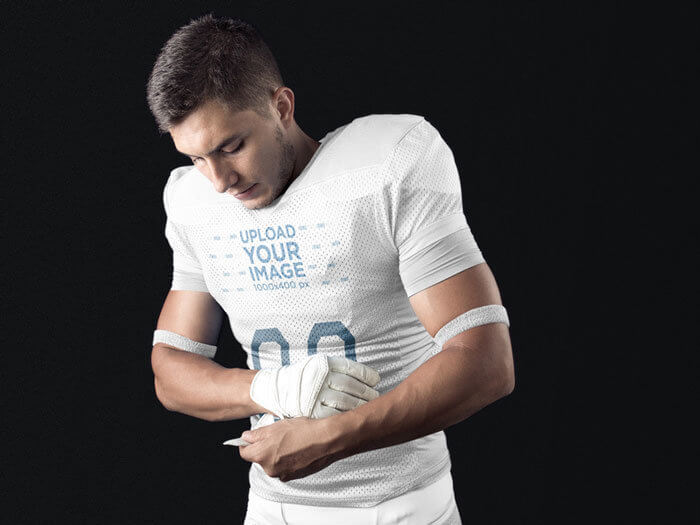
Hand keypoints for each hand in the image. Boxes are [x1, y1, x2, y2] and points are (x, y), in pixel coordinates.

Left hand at [239, 416, 338, 481]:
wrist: (327, 440)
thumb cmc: (304, 431)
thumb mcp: (277, 426)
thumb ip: (258, 434)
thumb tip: (246, 437)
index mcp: (262, 455)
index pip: (244, 453)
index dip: (247, 444)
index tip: (252, 438)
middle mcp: (270, 469)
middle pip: (259, 458)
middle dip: (265, 448)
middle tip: (277, 435)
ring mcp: (282, 474)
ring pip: (273, 463)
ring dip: (277, 454)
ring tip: (290, 441)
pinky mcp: (294, 476)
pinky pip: (284, 468)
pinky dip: (287, 460)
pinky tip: (297, 449)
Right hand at [249, 354, 379, 418]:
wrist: (275, 389)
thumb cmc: (302, 376)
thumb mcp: (319, 364)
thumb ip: (339, 369)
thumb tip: (370, 377)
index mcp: (324, 364)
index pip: (352, 370)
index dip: (367, 377)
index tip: (376, 381)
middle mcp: (321, 378)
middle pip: (351, 387)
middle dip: (366, 393)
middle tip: (376, 397)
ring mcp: (316, 395)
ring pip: (345, 402)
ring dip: (360, 406)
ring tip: (368, 408)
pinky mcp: (311, 411)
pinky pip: (333, 415)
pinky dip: (345, 417)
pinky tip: (353, 418)